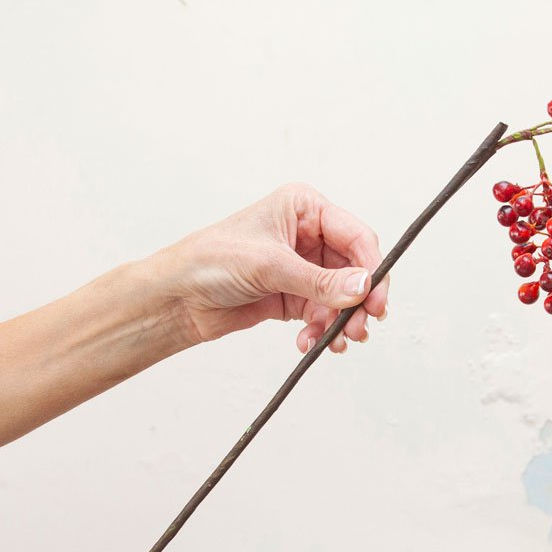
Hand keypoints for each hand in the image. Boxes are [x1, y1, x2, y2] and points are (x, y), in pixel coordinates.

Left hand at [154, 182, 389, 352]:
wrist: (176, 298)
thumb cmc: (210, 261)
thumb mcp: (269, 266)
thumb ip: (319, 280)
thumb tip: (363, 287)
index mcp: (303, 209)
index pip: (355, 236)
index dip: (372, 267)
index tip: (376, 300)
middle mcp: (307, 235)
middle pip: (354, 270)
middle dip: (358, 302)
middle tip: (359, 329)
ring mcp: (302, 267)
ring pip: (342, 296)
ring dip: (342, 321)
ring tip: (337, 341)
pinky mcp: (293, 296)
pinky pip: (323, 315)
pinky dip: (322, 331)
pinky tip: (309, 343)